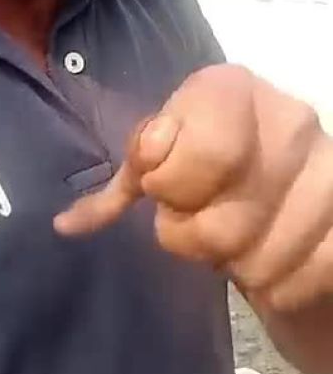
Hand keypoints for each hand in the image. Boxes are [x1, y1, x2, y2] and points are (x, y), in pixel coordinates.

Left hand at [55, 65, 332, 312]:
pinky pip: (295, 283)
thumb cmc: (208, 165)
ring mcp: (329, 169)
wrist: (288, 190)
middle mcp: (290, 117)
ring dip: (231, 265)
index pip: (203, 151)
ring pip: (256, 262)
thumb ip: (131, 176)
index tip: (161, 186)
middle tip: (195, 219)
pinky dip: (271, 287)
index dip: (170, 185)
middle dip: (191, 236)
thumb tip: (66, 224)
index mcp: (232, 86)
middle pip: (220, 222)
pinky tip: (268, 257)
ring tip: (234, 237)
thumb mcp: (163, 154)